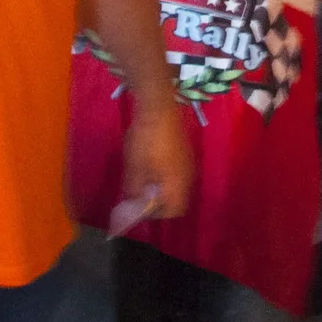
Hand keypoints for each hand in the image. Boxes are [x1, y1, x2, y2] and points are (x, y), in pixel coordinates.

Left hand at [112, 96, 196, 230]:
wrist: (157, 107)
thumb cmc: (146, 141)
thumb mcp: (134, 169)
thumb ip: (135, 192)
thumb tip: (133, 208)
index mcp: (178, 184)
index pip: (174, 211)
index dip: (157, 213)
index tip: (140, 206)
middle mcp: (188, 176)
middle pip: (177, 200)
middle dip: (159, 201)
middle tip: (140, 194)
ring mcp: (189, 162)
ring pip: (178, 185)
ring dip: (162, 188)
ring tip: (143, 179)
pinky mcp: (185, 151)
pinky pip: (178, 173)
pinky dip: (165, 176)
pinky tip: (151, 165)